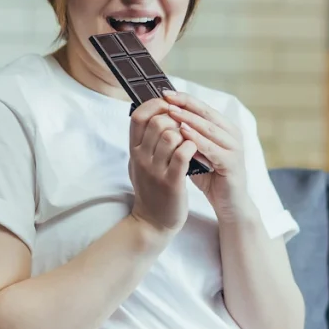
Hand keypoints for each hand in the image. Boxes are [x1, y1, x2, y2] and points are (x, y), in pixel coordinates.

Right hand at [128, 98, 198, 237]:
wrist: (152, 222)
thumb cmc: (150, 189)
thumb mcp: (139, 163)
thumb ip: (144, 141)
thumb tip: (153, 114)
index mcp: (133, 150)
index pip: (139, 116)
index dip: (155, 105)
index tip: (169, 106)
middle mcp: (141, 158)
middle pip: (157, 122)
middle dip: (176, 119)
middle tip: (185, 128)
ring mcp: (155, 170)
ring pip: (171, 135)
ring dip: (186, 133)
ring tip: (191, 140)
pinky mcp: (171, 182)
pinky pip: (183, 154)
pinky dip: (192, 146)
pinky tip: (195, 150)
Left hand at [161, 91, 252, 221]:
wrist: (229, 205)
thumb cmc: (211, 178)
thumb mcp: (196, 152)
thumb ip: (186, 137)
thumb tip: (163, 120)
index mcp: (224, 129)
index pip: (203, 108)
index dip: (185, 99)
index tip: (165, 92)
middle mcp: (232, 135)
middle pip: (207, 114)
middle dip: (185, 104)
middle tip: (167, 97)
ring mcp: (234, 148)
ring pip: (210, 128)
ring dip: (189, 119)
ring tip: (171, 111)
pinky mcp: (232, 163)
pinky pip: (212, 148)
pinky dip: (197, 139)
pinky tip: (183, 133)